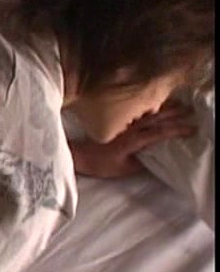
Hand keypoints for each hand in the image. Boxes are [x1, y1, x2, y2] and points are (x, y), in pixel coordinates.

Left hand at [70, 106, 195, 177]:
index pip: (159, 133)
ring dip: (165, 108)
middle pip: (156, 117)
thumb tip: (158, 157)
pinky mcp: (119, 123)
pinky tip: (158, 106)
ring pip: (148, 113)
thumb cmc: (101, 164)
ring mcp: (124, 124)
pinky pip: (139, 113)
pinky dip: (152, 108)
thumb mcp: (124, 168)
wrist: (80, 155)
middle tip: (191, 110)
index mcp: (133, 140)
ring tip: (180, 103)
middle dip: (175, 113)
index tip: (192, 129)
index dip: (177, 130)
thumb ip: (142, 162)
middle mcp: (130, 128)